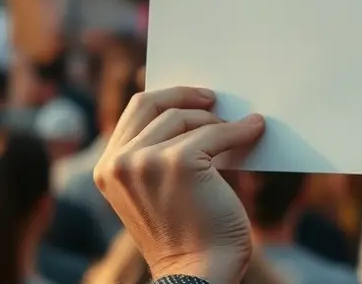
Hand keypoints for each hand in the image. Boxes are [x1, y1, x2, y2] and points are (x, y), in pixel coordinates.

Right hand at [94, 87, 265, 283]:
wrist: (197, 276)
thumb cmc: (184, 240)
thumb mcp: (154, 193)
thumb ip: (157, 156)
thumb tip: (195, 114)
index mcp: (107, 169)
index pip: (134, 112)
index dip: (164, 97)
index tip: (191, 98)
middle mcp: (119, 162)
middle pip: (153, 104)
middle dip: (186, 95)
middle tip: (213, 99)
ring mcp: (146, 160)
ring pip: (186, 118)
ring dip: (217, 120)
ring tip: (239, 128)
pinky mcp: (179, 162)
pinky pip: (216, 133)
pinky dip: (239, 130)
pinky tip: (254, 129)